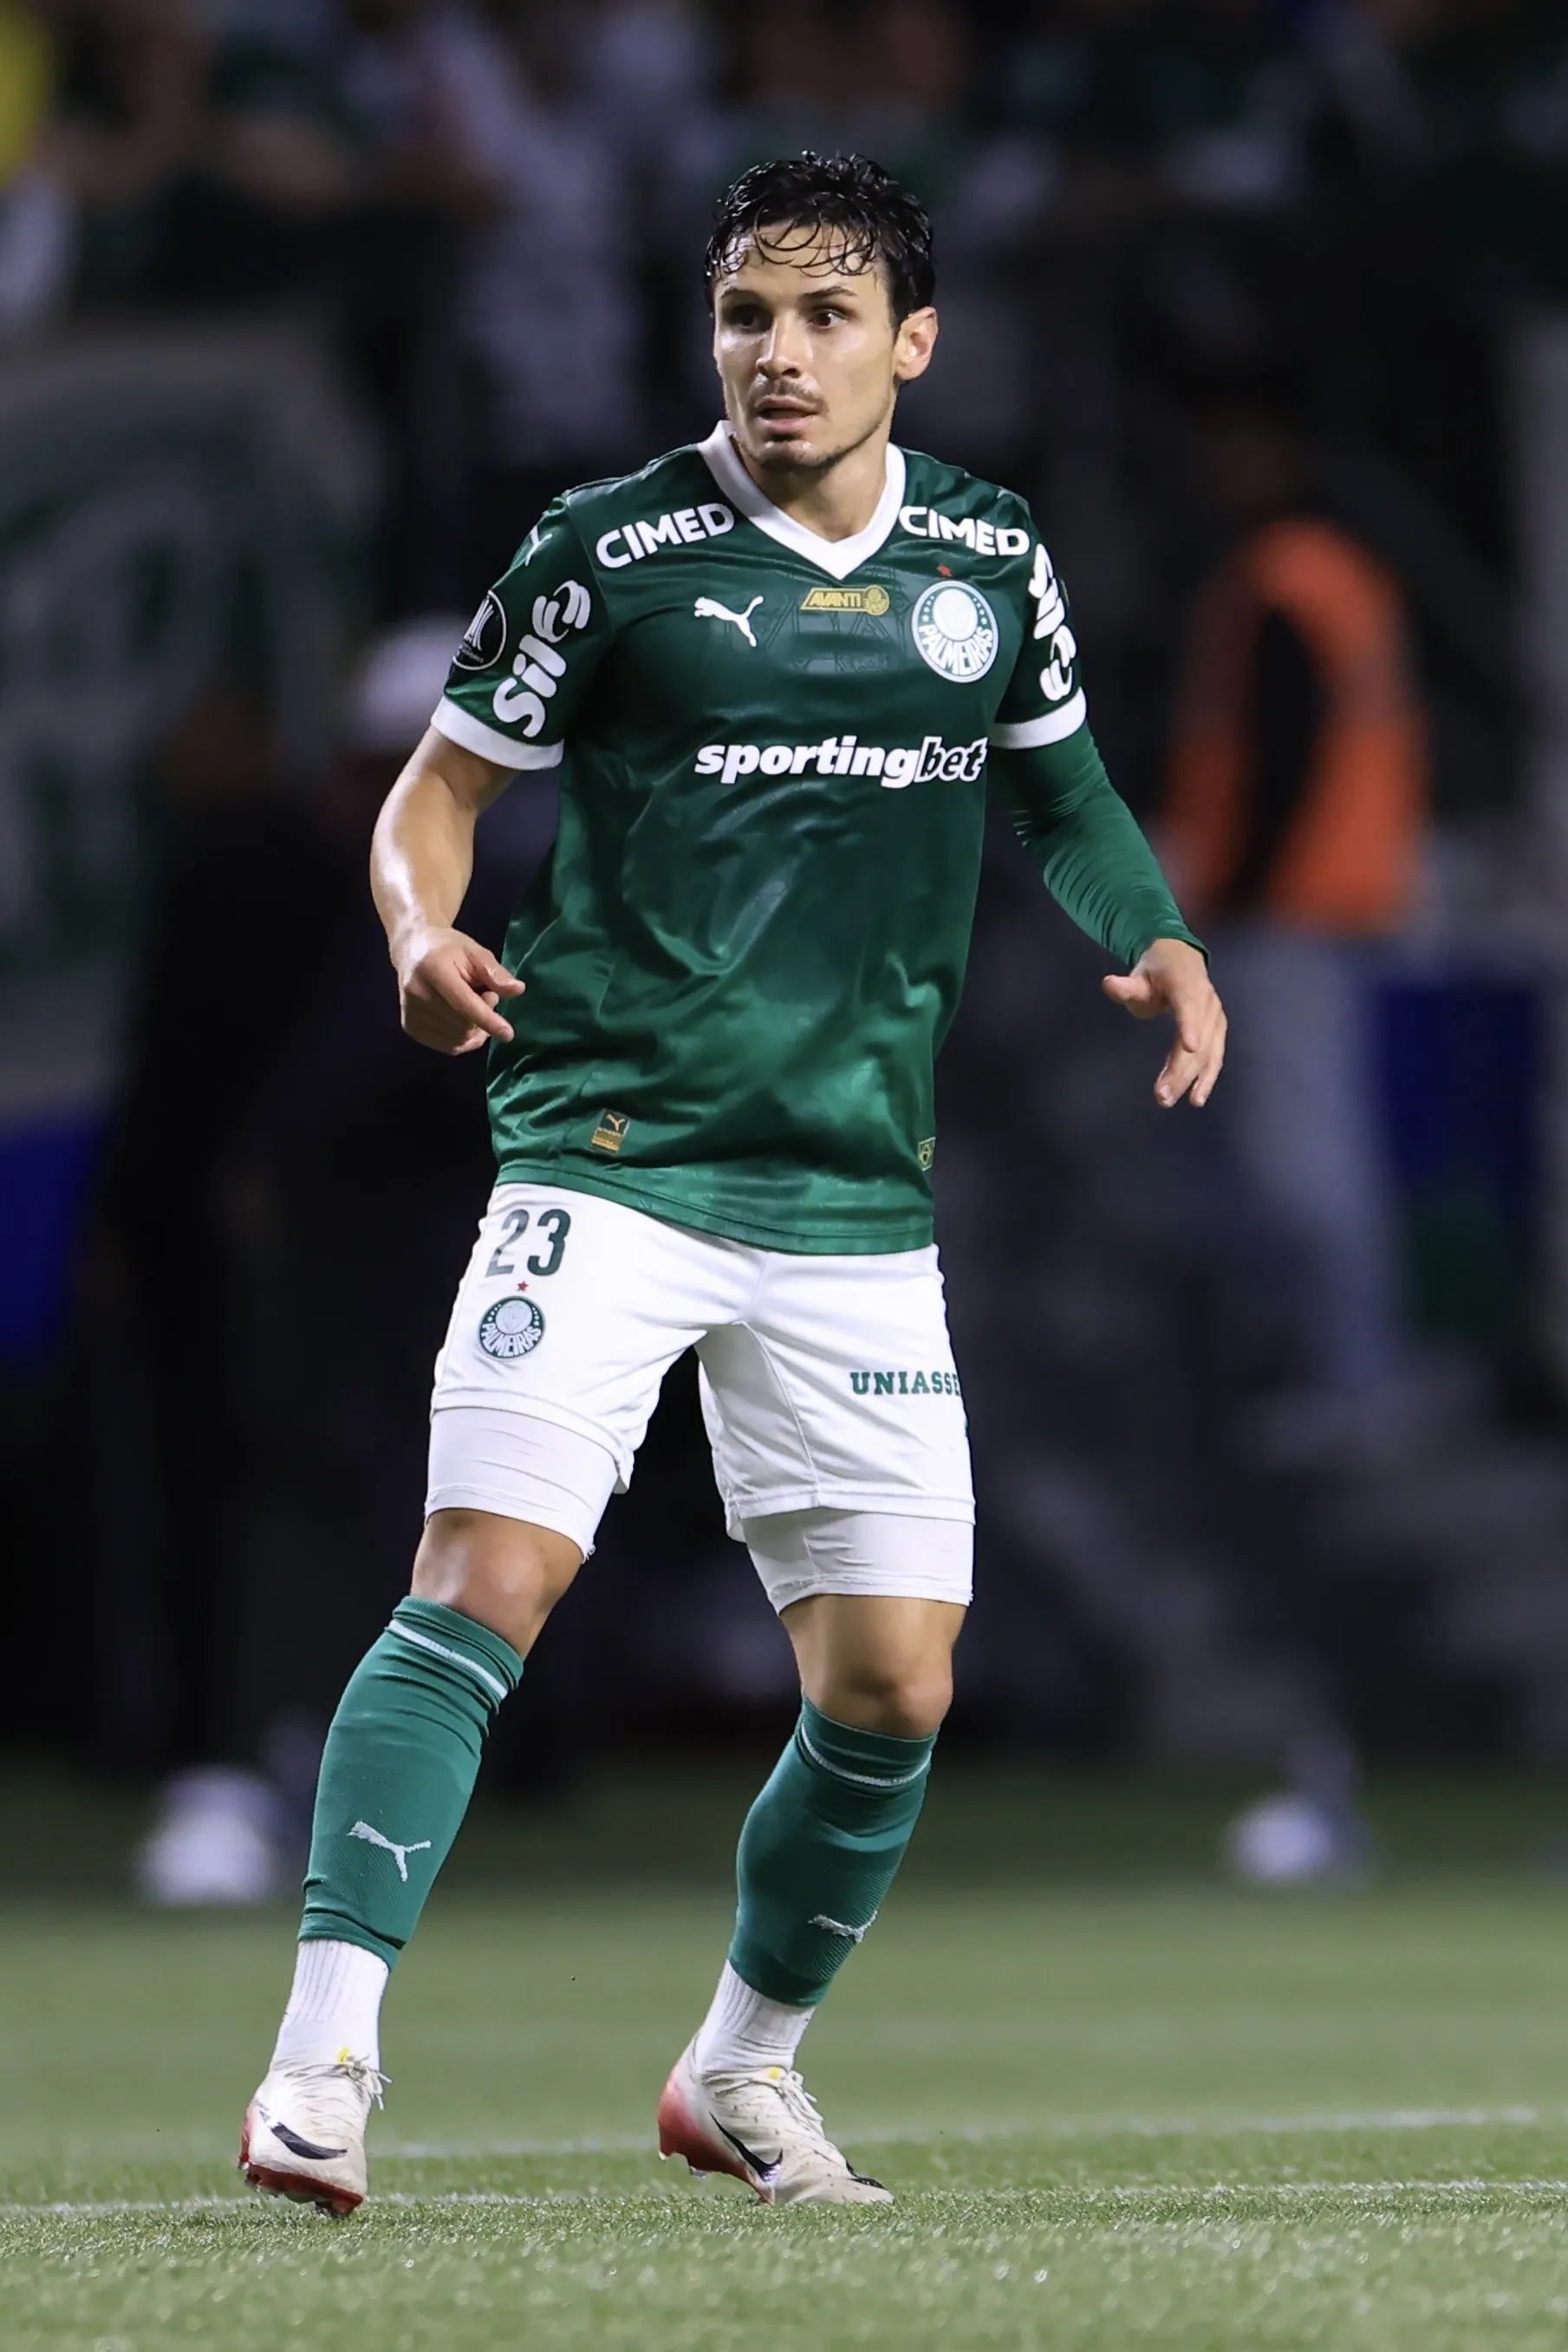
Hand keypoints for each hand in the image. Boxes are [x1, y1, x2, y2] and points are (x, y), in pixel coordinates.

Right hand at [395, 927, 523, 1055]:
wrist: (412, 950)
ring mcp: (410, 1012)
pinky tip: (466, 1022)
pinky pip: (448, 1047)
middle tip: (487, 995)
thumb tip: (517, 990)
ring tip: (471, 1004)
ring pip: (457, 1040)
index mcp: (433, 970)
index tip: (508, 1034)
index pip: (463, 1004)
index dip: (487, 1020)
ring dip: (475, 1029)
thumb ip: (495, 972)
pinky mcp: (409, 1027)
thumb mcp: (475, 952)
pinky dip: (464, 1040)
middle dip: (484, 1017)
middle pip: (462, 1025)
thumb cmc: (448, 950)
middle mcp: (417, 993)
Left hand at [1102, 938, 1225, 1107]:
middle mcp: (1207, 1002)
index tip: (1189, 1047)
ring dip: (1192, 1079)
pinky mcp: (1217, 1031)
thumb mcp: (1139, 975)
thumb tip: (1109, 984)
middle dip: (1182, 1069)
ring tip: (1173, 1099)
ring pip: (1208, 1052)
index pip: (1189, 1005)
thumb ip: (1126, 986)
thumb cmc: (1157, 971)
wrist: (1182, 960)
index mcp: (1187, 984)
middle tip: (1162, 1095)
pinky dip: (1206, 1077)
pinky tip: (1195, 1097)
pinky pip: (1214, 1056)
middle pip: (1199, 1038)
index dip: (1190, 1025)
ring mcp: (1215, 1018)